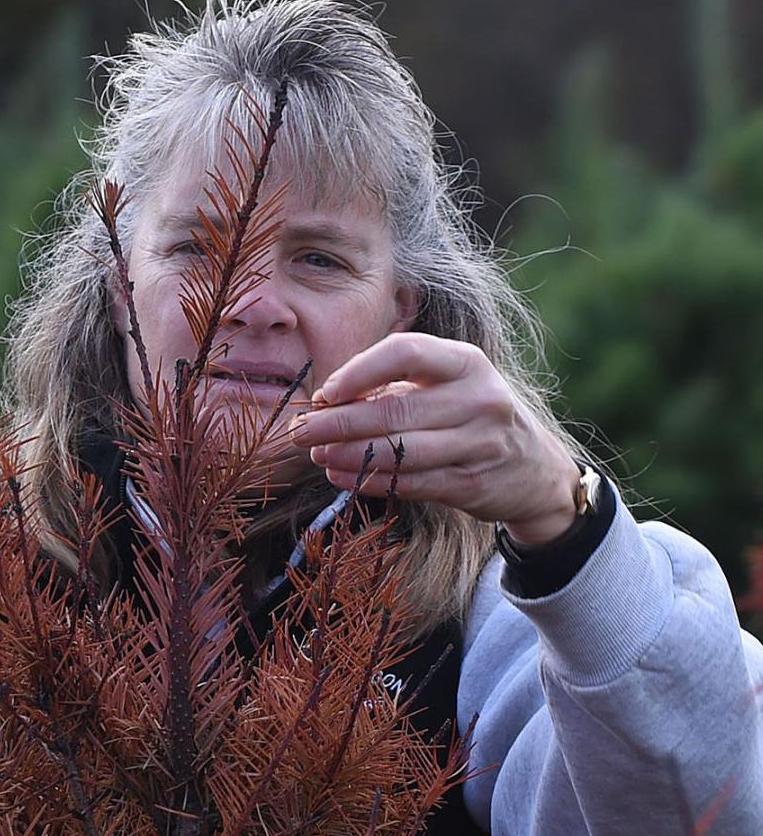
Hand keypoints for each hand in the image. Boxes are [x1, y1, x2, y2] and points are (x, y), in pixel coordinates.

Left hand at [290, 333, 581, 544]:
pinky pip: (410, 482)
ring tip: (316, 454)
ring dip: (347, 455)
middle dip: (337, 422)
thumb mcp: (446, 386)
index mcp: (465, 362)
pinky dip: (369, 480)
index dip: (359, 370)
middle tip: (299, 431)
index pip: (405, 352)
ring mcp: (479, 443)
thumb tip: (325, 401)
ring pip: (399, 451)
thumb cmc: (469, 416)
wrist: (535, 469)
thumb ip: (393, 387)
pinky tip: (342, 475)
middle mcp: (478, 398)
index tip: (324, 392)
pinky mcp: (472, 483)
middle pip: (393, 409)